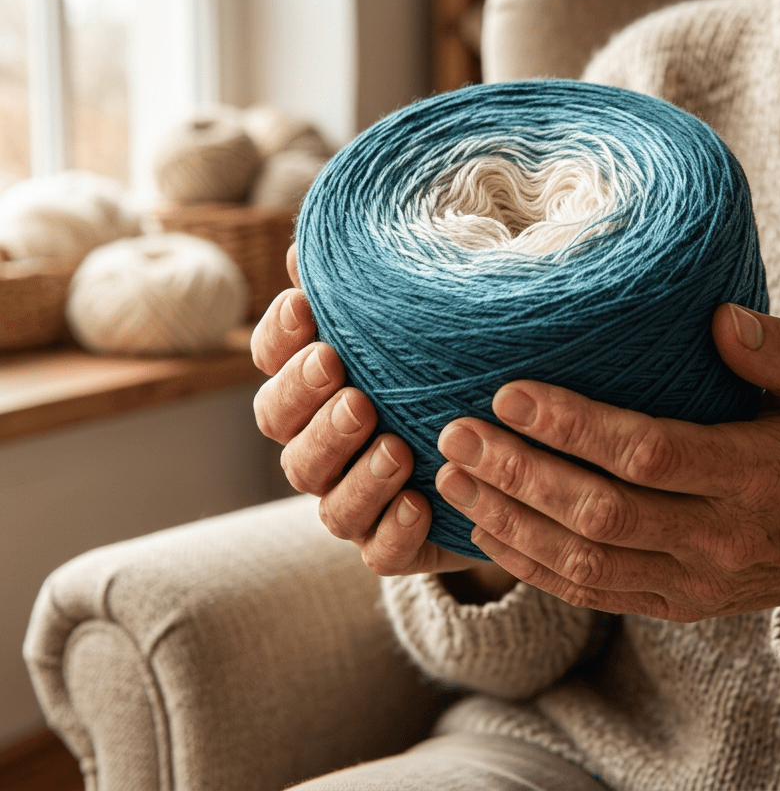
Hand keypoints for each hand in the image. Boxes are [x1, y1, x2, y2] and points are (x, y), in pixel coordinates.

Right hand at [251, 245, 511, 593]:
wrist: (496, 461)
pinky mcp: (390, 543)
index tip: (307, 307)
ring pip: (324, 494)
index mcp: (317, 385)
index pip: (271, 358)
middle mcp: (321, 442)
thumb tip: (320, 241)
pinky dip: (393, 529)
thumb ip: (372, 290)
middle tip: (339, 369)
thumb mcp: (422, 327)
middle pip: (281, 427)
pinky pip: (376, 549)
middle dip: (304, 396)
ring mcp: (352, 497)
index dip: (279, 336)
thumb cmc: (443, 375)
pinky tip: (421, 504)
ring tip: (394, 443)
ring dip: (352, 468)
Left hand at [435, 304, 779, 625]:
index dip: (574, 428)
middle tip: (457, 436)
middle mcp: (716, 538)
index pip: (648, 454)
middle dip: (520, 474)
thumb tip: (720, 318)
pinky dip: (530, 566)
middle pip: (600, 513)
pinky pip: (589, 595)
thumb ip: (779, 351)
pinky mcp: (671, 604)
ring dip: (510, 521)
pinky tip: (485, 530)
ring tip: (452, 479)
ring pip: (583, 562)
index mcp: (751, 476)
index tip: (509, 394)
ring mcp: (690, 580)